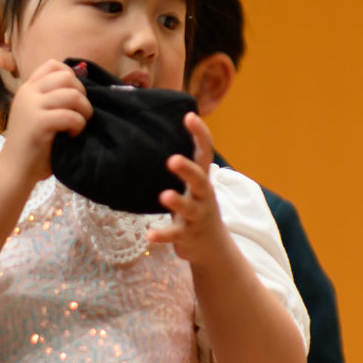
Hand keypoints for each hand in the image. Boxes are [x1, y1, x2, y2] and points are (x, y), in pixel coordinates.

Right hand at [2, 59, 89, 181]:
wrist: (15, 168)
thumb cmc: (33, 144)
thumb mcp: (39, 114)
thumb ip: (53, 98)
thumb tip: (82, 87)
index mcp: (28, 88)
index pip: (53, 64)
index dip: (72, 76)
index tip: (77, 96)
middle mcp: (28, 92)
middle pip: (66, 76)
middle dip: (82, 94)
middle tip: (81, 113)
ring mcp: (32, 106)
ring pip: (72, 94)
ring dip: (84, 111)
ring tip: (79, 125)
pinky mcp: (38, 122)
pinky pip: (70, 116)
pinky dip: (78, 126)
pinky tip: (72, 135)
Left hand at [147, 113, 228, 264]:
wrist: (212, 246)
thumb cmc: (196, 208)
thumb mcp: (194, 186)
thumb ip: (184, 166)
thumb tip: (157, 133)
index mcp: (203, 180)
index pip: (204, 154)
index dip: (200, 135)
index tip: (189, 116)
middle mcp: (203, 196)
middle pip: (200, 180)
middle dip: (188, 170)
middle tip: (173, 159)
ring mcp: (197, 216)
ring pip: (190, 208)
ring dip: (178, 202)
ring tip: (165, 196)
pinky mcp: (188, 235)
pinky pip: (175, 234)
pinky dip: (163, 235)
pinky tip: (149, 235)